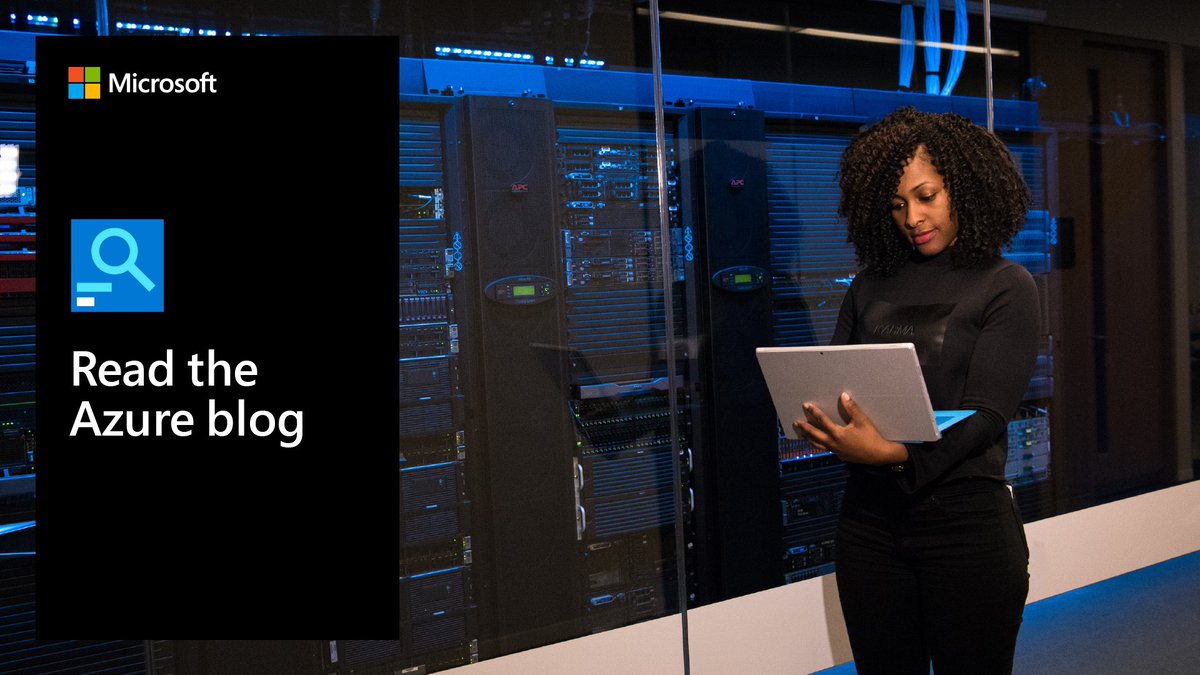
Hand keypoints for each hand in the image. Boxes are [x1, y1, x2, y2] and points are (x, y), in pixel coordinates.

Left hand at [792, 393, 908, 465]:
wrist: (879, 455)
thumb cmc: (871, 437)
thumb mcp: (862, 421)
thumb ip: (851, 408)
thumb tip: (843, 395)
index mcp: (838, 434)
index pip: (822, 421)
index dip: (814, 412)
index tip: (806, 405)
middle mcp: (834, 443)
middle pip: (815, 435)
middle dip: (805, 428)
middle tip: (796, 423)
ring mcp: (836, 451)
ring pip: (818, 445)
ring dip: (809, 438)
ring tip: (801, 434)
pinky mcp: (840, 455)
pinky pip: (825, 449)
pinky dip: (818, 445)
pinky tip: (818, 442)